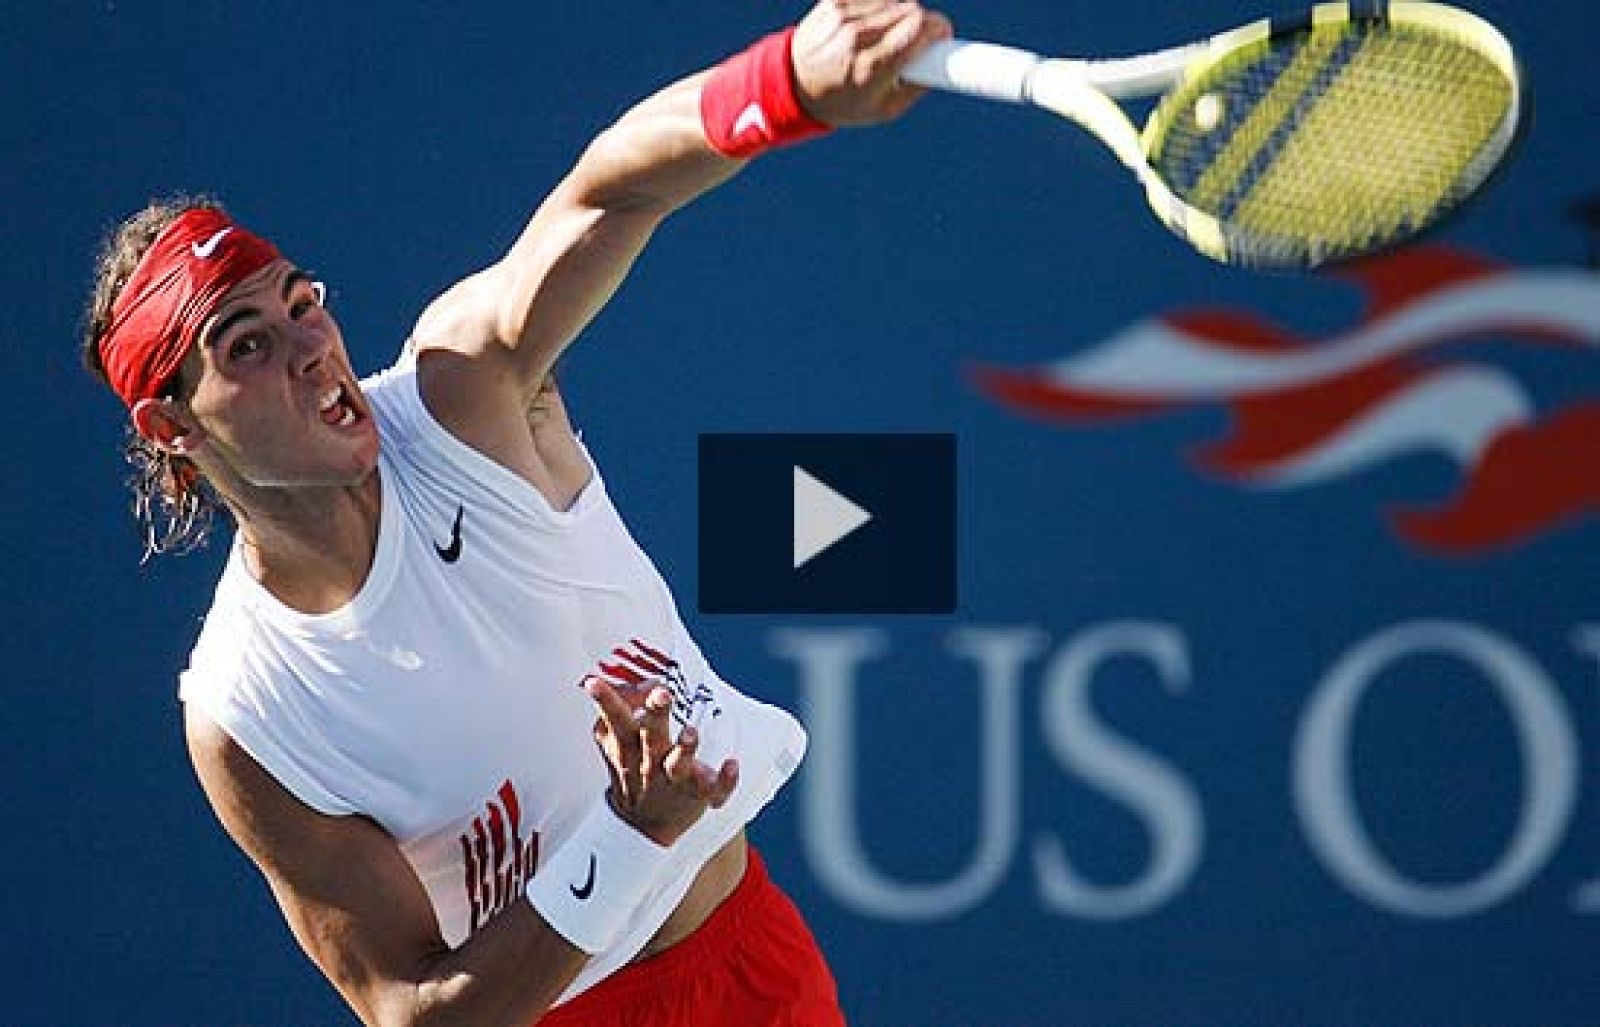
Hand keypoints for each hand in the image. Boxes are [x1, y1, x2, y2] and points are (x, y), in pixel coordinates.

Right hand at [586, 677, 739, 846]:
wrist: (642, 825)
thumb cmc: (632, 772)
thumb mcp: (616, 743)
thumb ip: (617, 709)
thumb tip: (626, 679)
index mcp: (629, 747)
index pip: (615, 719)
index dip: (605, 700)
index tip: (593, 682)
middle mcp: (650, 762)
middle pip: (651, 736)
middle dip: (656, 714)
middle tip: (661, 693)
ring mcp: (675, 780)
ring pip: (678, 765)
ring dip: (685, 748)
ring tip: (691, 732)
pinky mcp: (699, 794)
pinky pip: (715, 790)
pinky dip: (725, 780)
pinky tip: (732, 765)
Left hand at [791, 0, 953, 125]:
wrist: (792, 86)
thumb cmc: (843, 102)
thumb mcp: (884, 110)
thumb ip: (917, 87)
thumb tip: (943, 63)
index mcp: (871, 68)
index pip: (918, 30)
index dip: (939, 28)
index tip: (944, 35)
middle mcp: (856, 38)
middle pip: (911, 10)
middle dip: (924, 23)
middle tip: (923, 39)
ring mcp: (842, 16)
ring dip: (903, 14)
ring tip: (892, 35)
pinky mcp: (834, 1)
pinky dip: (882, 6)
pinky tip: (875, 23)